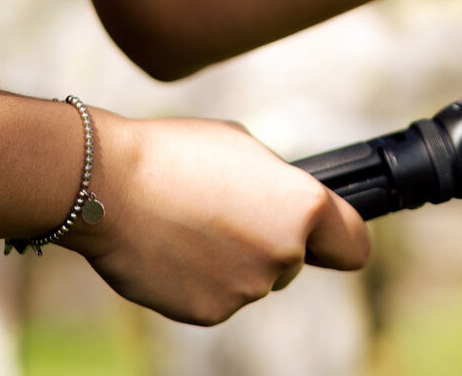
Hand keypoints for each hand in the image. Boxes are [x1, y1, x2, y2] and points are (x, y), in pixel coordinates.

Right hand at [64, 112, 369, 325]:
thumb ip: (278, 185)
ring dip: (231, 262)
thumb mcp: (244, 149)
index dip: (340, 240)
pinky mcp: (210, 313)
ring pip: (253, 280)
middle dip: (269, 242)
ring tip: (188, 226)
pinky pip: (216, 298)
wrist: (108, 188)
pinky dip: (199, 281)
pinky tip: (173, 250)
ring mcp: (248, 288)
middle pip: (294, 261)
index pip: (353, 245)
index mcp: (303, 208)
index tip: (329, 241)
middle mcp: (285, 253)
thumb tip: (285, 202)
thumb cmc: (175, 155)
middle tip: (224, 214)